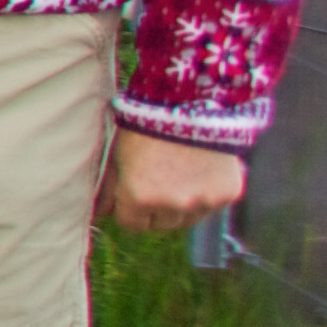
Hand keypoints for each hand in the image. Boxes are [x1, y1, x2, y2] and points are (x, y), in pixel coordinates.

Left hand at [99, 126, 251, 236]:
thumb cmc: (146, 126)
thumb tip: (99, 213)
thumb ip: (109, 189)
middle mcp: (172, 206)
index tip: (134, 192)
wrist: (191, 102)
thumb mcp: (119, 156)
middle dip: (157, 208)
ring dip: (184, 205)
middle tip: (160, 179)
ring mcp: (203, 202)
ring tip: (181, 173)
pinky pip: (213, 205)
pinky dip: (208, 193)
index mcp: (139, 198)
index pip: (131, 224)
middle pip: (161, 223)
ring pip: (188, 218)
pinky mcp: (227, 194)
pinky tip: (202, 169)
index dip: (130, 208)